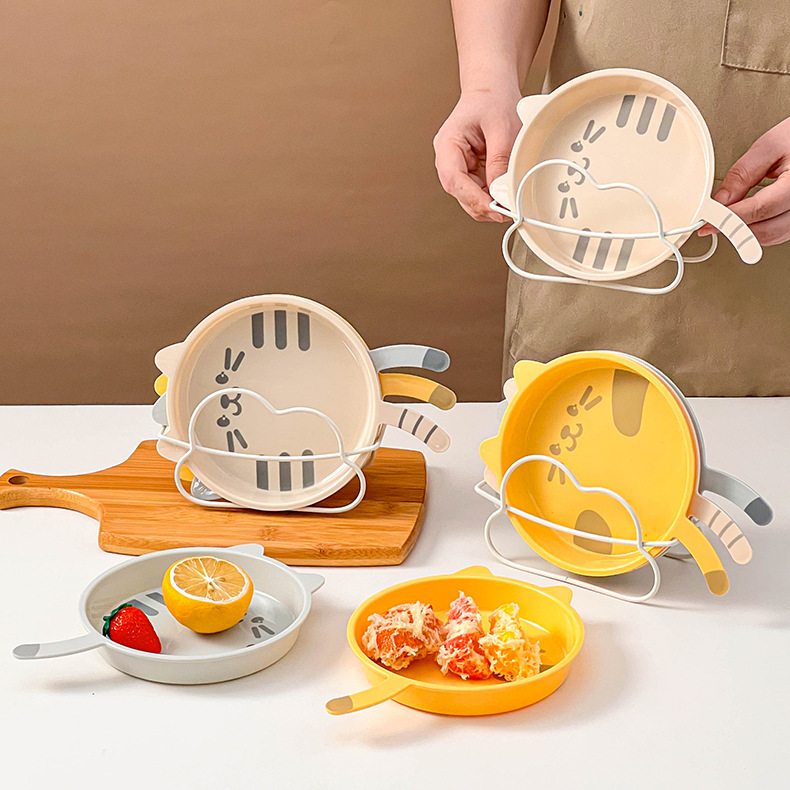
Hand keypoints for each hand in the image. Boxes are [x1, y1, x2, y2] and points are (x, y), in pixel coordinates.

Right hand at [433, 87, 521, 221]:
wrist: (492, 88)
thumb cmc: (491, 99)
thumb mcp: (502, 126)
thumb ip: (500, 159)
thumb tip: (500, 190)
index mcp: (447, 145)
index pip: (454, 180)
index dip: (473, 198)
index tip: (494, 208)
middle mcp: (449, 160)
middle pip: (460, 194)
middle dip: (483, 206)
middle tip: (507, 211)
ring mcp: (459, 167)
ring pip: (469, 197)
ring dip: (488, 204)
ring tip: (509, 204)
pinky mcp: (471, 171)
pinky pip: (480, 191)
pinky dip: (492, 197)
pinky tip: (506, 196)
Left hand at [699, 116, 789, 245]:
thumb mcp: (770, 146)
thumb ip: (743, 174)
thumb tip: (720, 200)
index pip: (758, 210)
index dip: (728, 219)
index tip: (707, 222)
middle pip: (765, 230)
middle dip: (735, 227)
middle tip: (714, 221)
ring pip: (773, 236)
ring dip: (748, 232)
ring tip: (731, 218)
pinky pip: (782, 233)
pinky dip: (762, 229)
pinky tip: (750, 219)